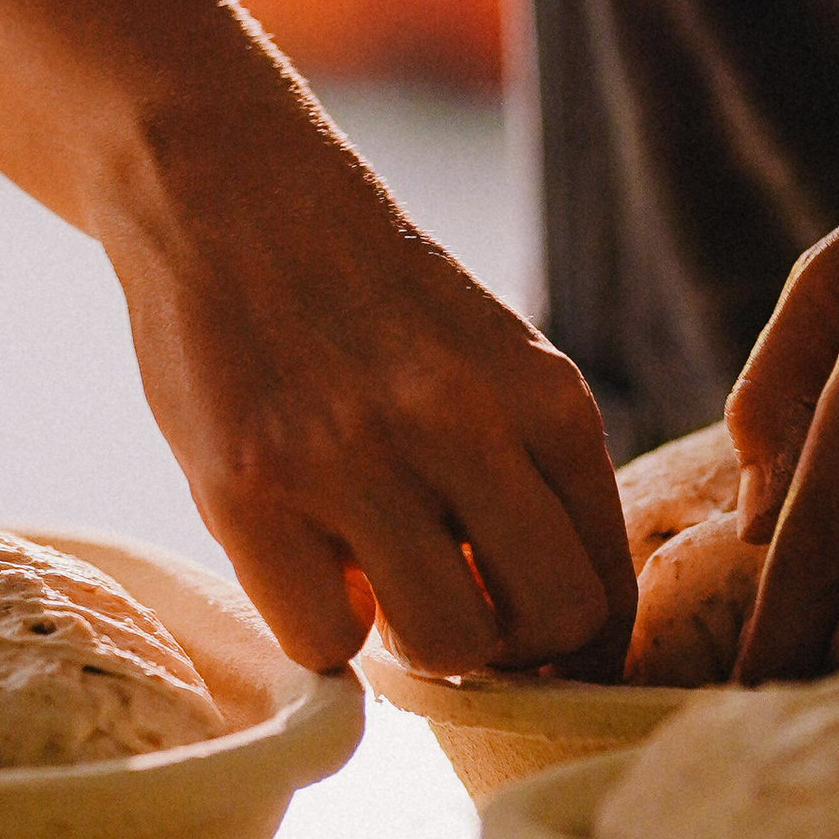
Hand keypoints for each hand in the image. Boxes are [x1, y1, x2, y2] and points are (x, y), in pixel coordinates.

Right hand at [90, 65, 632, 677]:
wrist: (232, 189)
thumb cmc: (367, 297)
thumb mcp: (489, 360)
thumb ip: (528, 473)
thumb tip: (551, 638)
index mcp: (546, 393)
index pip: (606, 585)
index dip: (569, 642)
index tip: (524, 640)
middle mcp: (464, 423)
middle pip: (551, 625)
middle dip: (505, 649)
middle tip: (452, 609)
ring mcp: (355, 457)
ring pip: (446, 645)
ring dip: (410, 640)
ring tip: (375, 578)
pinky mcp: (251, 488)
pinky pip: (324, 638)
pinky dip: (318, 624)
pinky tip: (304, 560)